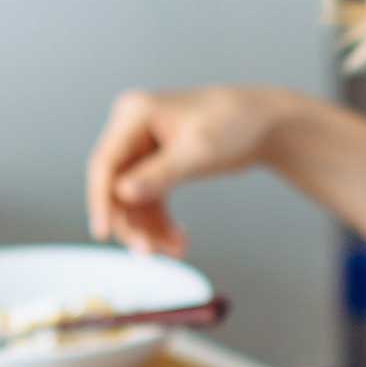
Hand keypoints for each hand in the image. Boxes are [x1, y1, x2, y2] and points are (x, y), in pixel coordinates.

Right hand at [86, 86, 286, 255]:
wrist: (265, 123)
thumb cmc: (235, 124)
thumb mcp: (198, 152)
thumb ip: (159, 174)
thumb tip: (122, 193)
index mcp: (135, 114)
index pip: (105, 163)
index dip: (101, 200)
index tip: (103, 233)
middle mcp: (132, 129)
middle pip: (115, 185)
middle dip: (132, 221)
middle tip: (148, 252)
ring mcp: (144, 148)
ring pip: (132, 200)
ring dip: (150, 228)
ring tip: (175, 250)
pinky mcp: (157, 165)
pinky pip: (149, 201)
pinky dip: (161, 223)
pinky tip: (178, 241)